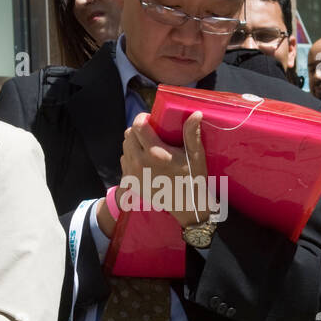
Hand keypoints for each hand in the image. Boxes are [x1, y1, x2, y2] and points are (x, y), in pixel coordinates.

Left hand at [121, 111, 212, 228]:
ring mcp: (133, 174)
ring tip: (148, 146)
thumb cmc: (193, 179)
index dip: (143, 118)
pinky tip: (145, 160)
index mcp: (155, 154)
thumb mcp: (195, 156)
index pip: (138, 126)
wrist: (186, 207)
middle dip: (138, 130)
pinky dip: (131, 157)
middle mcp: (140, 163)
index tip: (151, 119)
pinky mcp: (131, 182)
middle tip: (151, 133)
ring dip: (134, 143)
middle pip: (128, 135)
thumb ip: (192, 134)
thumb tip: (196, 113)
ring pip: (125, 147)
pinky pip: (124, 161)